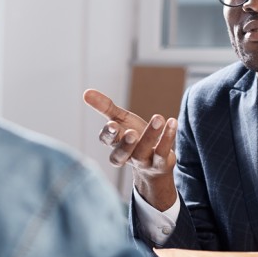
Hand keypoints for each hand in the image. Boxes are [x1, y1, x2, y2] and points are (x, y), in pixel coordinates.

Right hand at [83, 88, 177, 208]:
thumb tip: (85, 92)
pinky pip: (163, 152)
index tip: (112, 125)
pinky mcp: (160, 164)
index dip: (109, 135)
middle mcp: (127, 155)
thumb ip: (105, 108)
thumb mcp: (120, 120)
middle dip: (125, 144)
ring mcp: (143, 161)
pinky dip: (168, 137)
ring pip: (144, 151)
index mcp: (115, 144)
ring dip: (151, 135)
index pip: (107, 141)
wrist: (155, 164)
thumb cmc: (134, 138)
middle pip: (121, 154)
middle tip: (132, 133)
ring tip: (158, 118)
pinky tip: (172, 121)